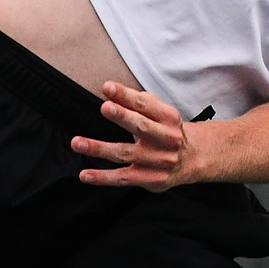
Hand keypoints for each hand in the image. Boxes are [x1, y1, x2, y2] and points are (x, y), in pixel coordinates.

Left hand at [70, 80, 196, 190]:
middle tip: (105, 107)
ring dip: (100, 148)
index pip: (145, 104)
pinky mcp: (149, 180)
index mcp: (169, 117)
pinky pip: (122, 178)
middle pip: (141, 127)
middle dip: (122, 116)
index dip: (125, 95)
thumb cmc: (167, 130)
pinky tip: (84, 174)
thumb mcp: (161, 112)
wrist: (191, 159)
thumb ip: (140, 102)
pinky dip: (102, 177)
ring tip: (77, 142)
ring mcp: (157, 162)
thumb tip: (112, 91)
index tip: (107, 87)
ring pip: (125, 154)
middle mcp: (166, 139)